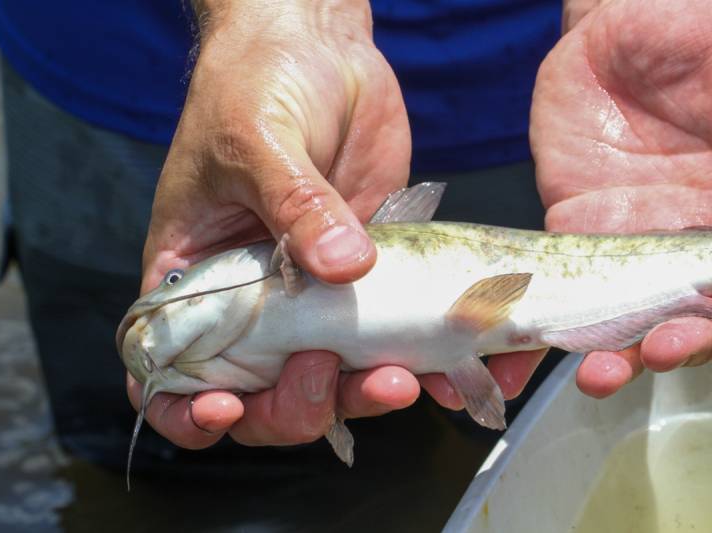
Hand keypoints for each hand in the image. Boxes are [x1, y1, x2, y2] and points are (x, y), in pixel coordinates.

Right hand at [129, 0, 420, 449]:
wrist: (315, 50)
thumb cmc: (255, 84)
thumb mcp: (259, 138)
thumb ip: (294, 205)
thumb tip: (344, 268)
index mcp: (193, 277)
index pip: (167, 368)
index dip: (186, 409)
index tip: (225, 408)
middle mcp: (249, 300)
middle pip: (258, 392)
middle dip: (292, 406)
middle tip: (327, 373)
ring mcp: (310, 295)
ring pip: (328, 379)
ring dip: (359, 395)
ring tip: (400, 377)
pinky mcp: (367, 281)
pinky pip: (386, 338)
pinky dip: (415, 362)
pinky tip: (445, 367)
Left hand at [531, 0, 711, 396]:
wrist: (627, 25)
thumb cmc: (698, 44)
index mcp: (710, 223)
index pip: (711, 292)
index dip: (704, 323)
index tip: (680, 337)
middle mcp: (677, 242)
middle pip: (671, 316)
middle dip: (655, 347)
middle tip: (636, 360)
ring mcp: (622, 239)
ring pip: (607, 314)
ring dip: (595, 350)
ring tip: (586, 373)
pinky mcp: (568, 225)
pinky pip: (545, 283)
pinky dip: (527, 320)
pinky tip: (506, 345)